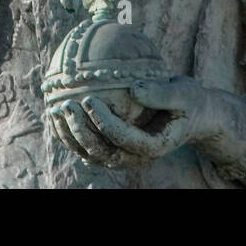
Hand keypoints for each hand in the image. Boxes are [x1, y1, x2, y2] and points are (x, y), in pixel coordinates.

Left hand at [50, 77, 216, 168]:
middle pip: (101, 152)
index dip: (103, 122)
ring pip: (90, 153)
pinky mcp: (114, 149)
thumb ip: (162, 94)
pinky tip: (57, 114)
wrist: (192, 115)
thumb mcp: (184, 93)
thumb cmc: (189, 100)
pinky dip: (72, 134)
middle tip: (66, 105)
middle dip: (80, 131)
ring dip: (70, 136)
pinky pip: (89, 146)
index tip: (88, 99)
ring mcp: (123, 155)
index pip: (122, 138)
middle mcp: (135, 156)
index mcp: (152, 146)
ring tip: (54, 111)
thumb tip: (134, 89)